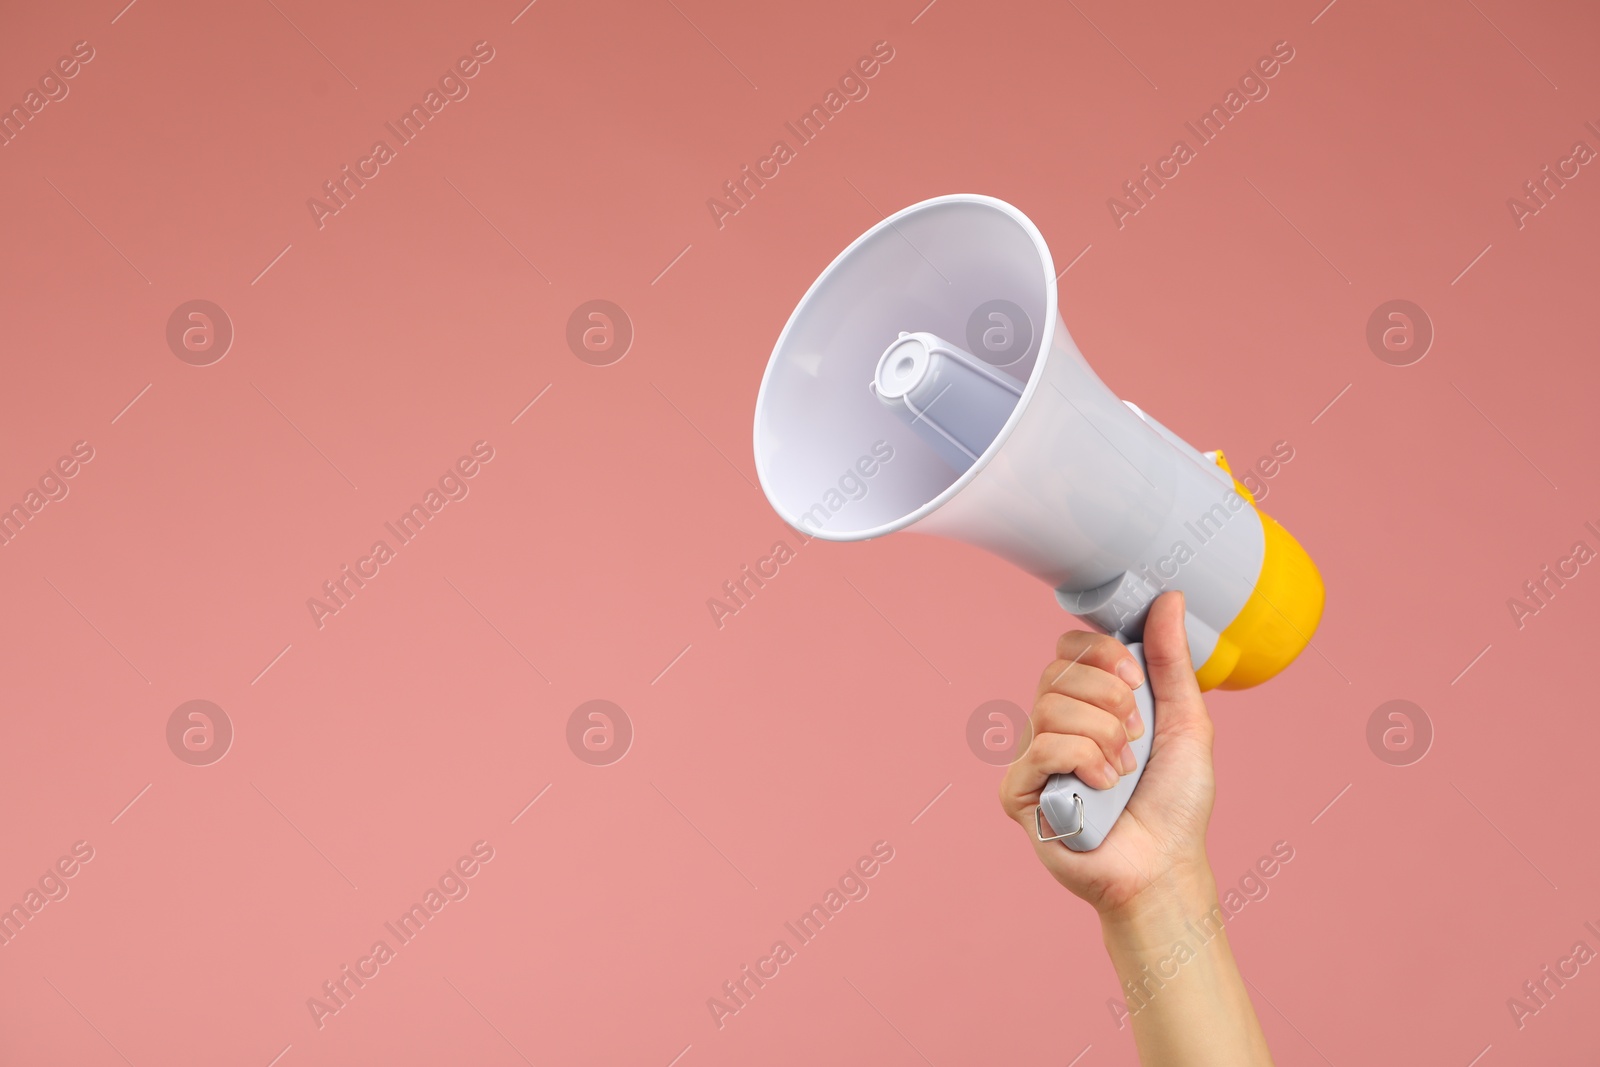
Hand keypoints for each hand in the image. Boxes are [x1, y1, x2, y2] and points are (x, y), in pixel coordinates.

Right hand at [998, 590, 1216, 916]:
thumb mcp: (1185, 722)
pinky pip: (1040, 748)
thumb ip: (1171, 661)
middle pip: (1057, 673)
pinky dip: (1082, 761)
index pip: (1067, 649)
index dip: (1100, 655)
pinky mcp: (1019, 793)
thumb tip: (1167, 598)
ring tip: (1122, 771)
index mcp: (1087, 705)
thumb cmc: (1176, 803)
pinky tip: (1102, 787)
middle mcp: (1053, 726)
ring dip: (1103, 737)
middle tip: (1135, 738)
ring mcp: (1033, 760)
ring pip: (1051, 708)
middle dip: (1110, 700)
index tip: (1135, 680)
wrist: (1165, 866)